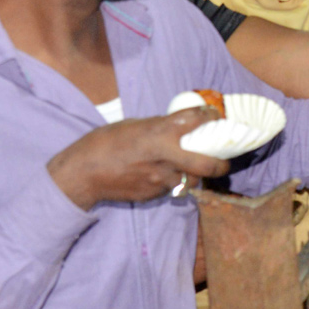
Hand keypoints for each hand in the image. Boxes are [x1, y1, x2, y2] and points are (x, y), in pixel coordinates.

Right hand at [47, 108, 231, 209]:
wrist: (84, 172)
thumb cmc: (105, 142)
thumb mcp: (135, 126)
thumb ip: (159, 127)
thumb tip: (178, 128)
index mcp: (159, 133)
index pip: (195, 121)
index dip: (210, 117)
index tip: (214, 116)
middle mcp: (164, 156)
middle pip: (207, 164)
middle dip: (221, 164)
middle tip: (224, 161)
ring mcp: (160, 178)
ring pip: (191, 180)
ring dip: (196, 175)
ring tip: (195, 169)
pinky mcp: (154, 193)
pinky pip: (173, 188)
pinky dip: (175, 182)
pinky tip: (168, 175)